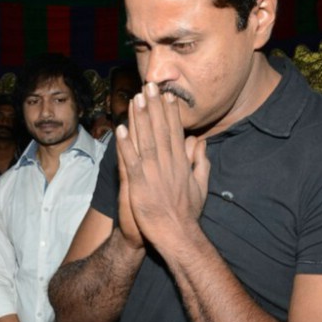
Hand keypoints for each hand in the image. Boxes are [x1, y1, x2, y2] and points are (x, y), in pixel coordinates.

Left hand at [115, 83, 210, 249]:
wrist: (177, 235)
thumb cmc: (187, 213)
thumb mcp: (200, 185)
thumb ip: (200, 162)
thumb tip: (200, 142)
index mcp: (180, 163)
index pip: (175, 132)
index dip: (170, 112)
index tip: (167, 95)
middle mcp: (168, 164)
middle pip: (160, 130)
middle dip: (154, 107)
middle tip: (150, 86)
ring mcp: (153, 174)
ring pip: (146, 140)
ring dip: (140, 119)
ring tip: (136, 99)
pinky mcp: (140, 185)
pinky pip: (131, 161)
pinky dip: (125, 145)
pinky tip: (120, 129)